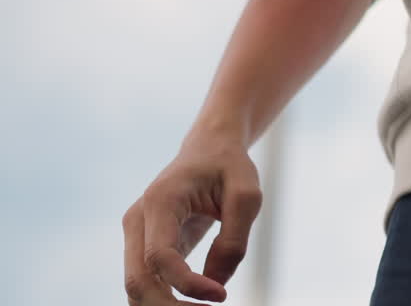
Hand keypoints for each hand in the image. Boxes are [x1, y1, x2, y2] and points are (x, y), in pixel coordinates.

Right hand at [122, 131, 262, 304]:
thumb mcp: (247, 194)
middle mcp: (138, 219)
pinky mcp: (145, 246)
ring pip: (136, 287)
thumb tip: (217, 284)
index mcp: (161, 200)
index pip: (160, 256)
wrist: (209, 148)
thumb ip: (234, 240)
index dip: (187, 284)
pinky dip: (167, 300)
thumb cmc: (229, 166)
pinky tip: (197, 304)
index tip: (221, 297)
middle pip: (137, 281)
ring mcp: (137, 234)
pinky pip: (148, 282)